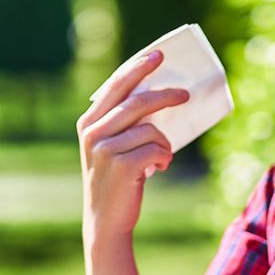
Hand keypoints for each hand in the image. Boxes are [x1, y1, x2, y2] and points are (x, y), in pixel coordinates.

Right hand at [77, 50, 188, 237]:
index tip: (158, 54)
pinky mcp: (120, 166)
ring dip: (164, 143)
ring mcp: (104, 149)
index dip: (138, 67)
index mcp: (89, 122)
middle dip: (165, 94)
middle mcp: (93, 132)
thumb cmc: (117, 179)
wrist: (106, 220)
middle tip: (186, 94)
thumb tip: (160, 96)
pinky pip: (155, 149)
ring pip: (151, 129)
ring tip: (163, 156)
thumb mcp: (113, 147)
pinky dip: (164, 157)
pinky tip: (160, 167)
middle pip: (137, 101)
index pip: (116, 86)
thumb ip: (125, 123)